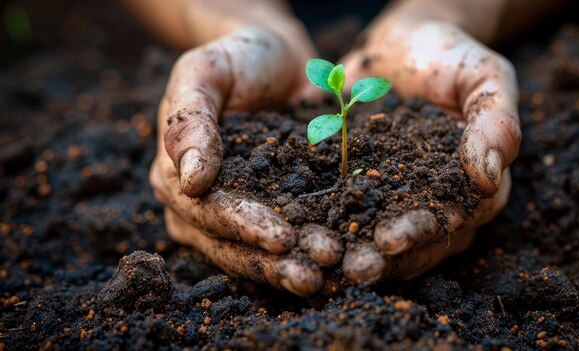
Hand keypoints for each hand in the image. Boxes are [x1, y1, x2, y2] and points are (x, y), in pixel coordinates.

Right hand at [150, 26, 341, 295]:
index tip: (281, 237)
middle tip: (313, 278)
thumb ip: (189, 119)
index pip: (206, 211)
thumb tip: (189, 180)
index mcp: (174, 175)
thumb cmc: (236, 58)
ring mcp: (231, 214)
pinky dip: (306, 254)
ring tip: (327, 278)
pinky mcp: (268, 211)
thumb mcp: (204, 72)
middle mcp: (197, 205)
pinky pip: (284, 239)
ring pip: (256, 252)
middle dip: (271, 263)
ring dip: (291, 269)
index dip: (242, 227)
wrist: (275, 57)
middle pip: (230, 244)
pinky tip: (336, 265)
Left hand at [337, 17, 520, 281]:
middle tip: (350, 270)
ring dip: (349, 252)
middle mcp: (432, 200)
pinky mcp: (357, 183)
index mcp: (471, 186)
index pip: (449, 219)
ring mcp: (392, 195)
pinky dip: (323, 224)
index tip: (390, 240)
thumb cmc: (452, 55)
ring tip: (321, 262)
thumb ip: (496, 122)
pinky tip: (298, 235)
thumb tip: (490, 176)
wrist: (403, 39)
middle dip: (381, 258)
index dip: (421, 232)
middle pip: (410, 240)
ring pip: (373, 234)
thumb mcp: (484, 76)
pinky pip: (340, 208)